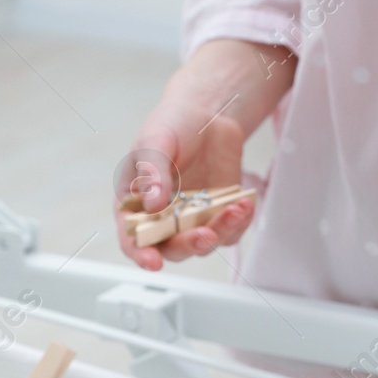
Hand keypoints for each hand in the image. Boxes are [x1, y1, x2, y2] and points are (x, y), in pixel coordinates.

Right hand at [116, 39, 293, 270]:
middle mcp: (163, 219)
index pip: (132, 238)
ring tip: (235, 208)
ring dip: (221, 231)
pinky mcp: (218, 215)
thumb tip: (153, 204)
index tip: (152, 263)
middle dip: (189, 244)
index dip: (140, 254)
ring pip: (204, 243)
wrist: (208, 115)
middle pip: (172, 247)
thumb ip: (152, 172)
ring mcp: (192, 220)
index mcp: (136, 204)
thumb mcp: (155, 141)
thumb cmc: (172, 126)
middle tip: (205, 234)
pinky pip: (230, 231)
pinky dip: (239, 222)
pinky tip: (245, 204)